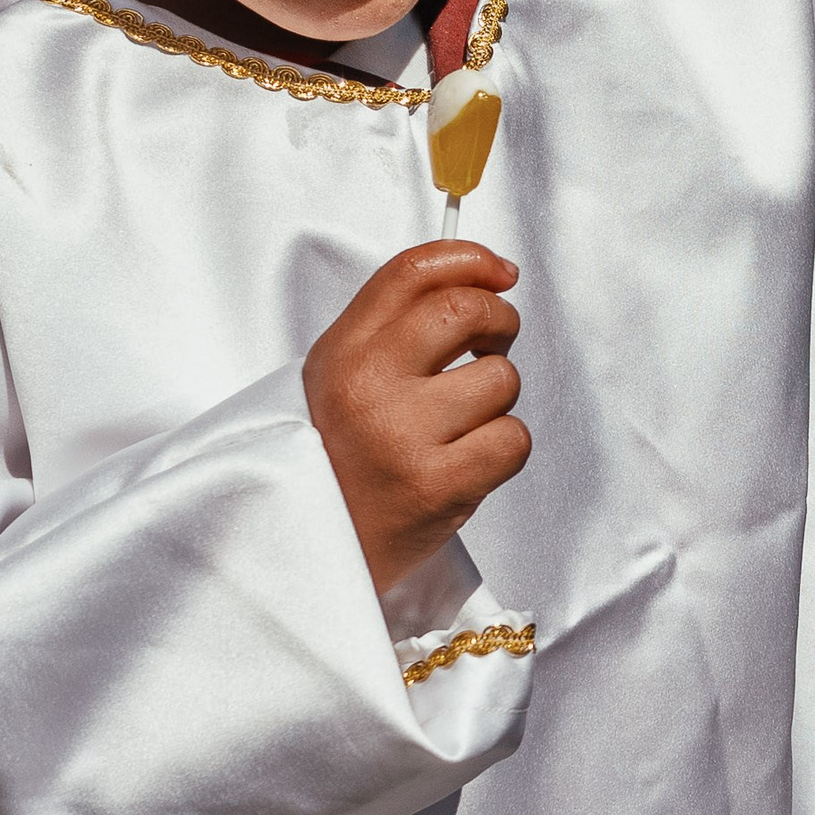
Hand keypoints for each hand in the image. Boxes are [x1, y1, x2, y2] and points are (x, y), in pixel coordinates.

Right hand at [304, 241, 531, 591]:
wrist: (301, 554)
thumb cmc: (336, 461)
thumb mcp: (338, 379)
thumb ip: (395, 328)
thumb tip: (484, 279)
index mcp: (341, 353)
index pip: (412, 273)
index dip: (469, 259)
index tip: (500, 272)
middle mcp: (368, 385)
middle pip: (464, 309)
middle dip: (499, 319)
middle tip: (493, 341)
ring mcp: (403, 436)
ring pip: (501, 378)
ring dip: (496, 400)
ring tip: (460, 427)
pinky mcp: (438, 487)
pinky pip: (512, 439)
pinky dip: (502, 449)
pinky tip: (467, 464)